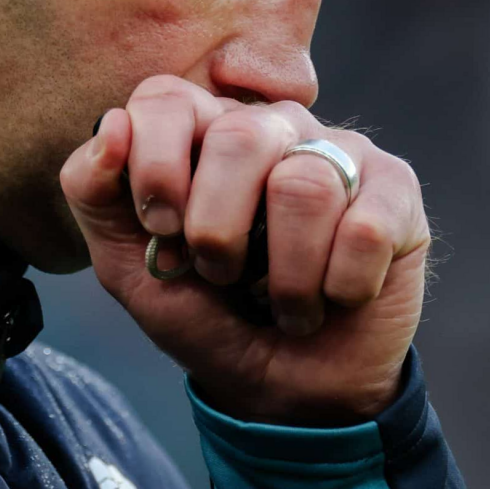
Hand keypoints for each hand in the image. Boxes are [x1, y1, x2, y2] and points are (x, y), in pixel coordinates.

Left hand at [59, 75, 429, 426]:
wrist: (282, 390)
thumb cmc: (206, 315)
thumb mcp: (127, 265)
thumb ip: (94, 191)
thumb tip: (111, 127)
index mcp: (201, 129)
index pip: (166, 98)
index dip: (157, 167)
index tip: (162, 230)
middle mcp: (270, 125)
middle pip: (237, 134)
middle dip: (216, 229)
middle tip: (223, 274)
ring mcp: (338, 150)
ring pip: (305, 184)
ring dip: (285, 276)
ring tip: (284, 301)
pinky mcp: (396, 189)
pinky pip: (366, 226)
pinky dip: (339, 287)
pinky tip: (335, 297)